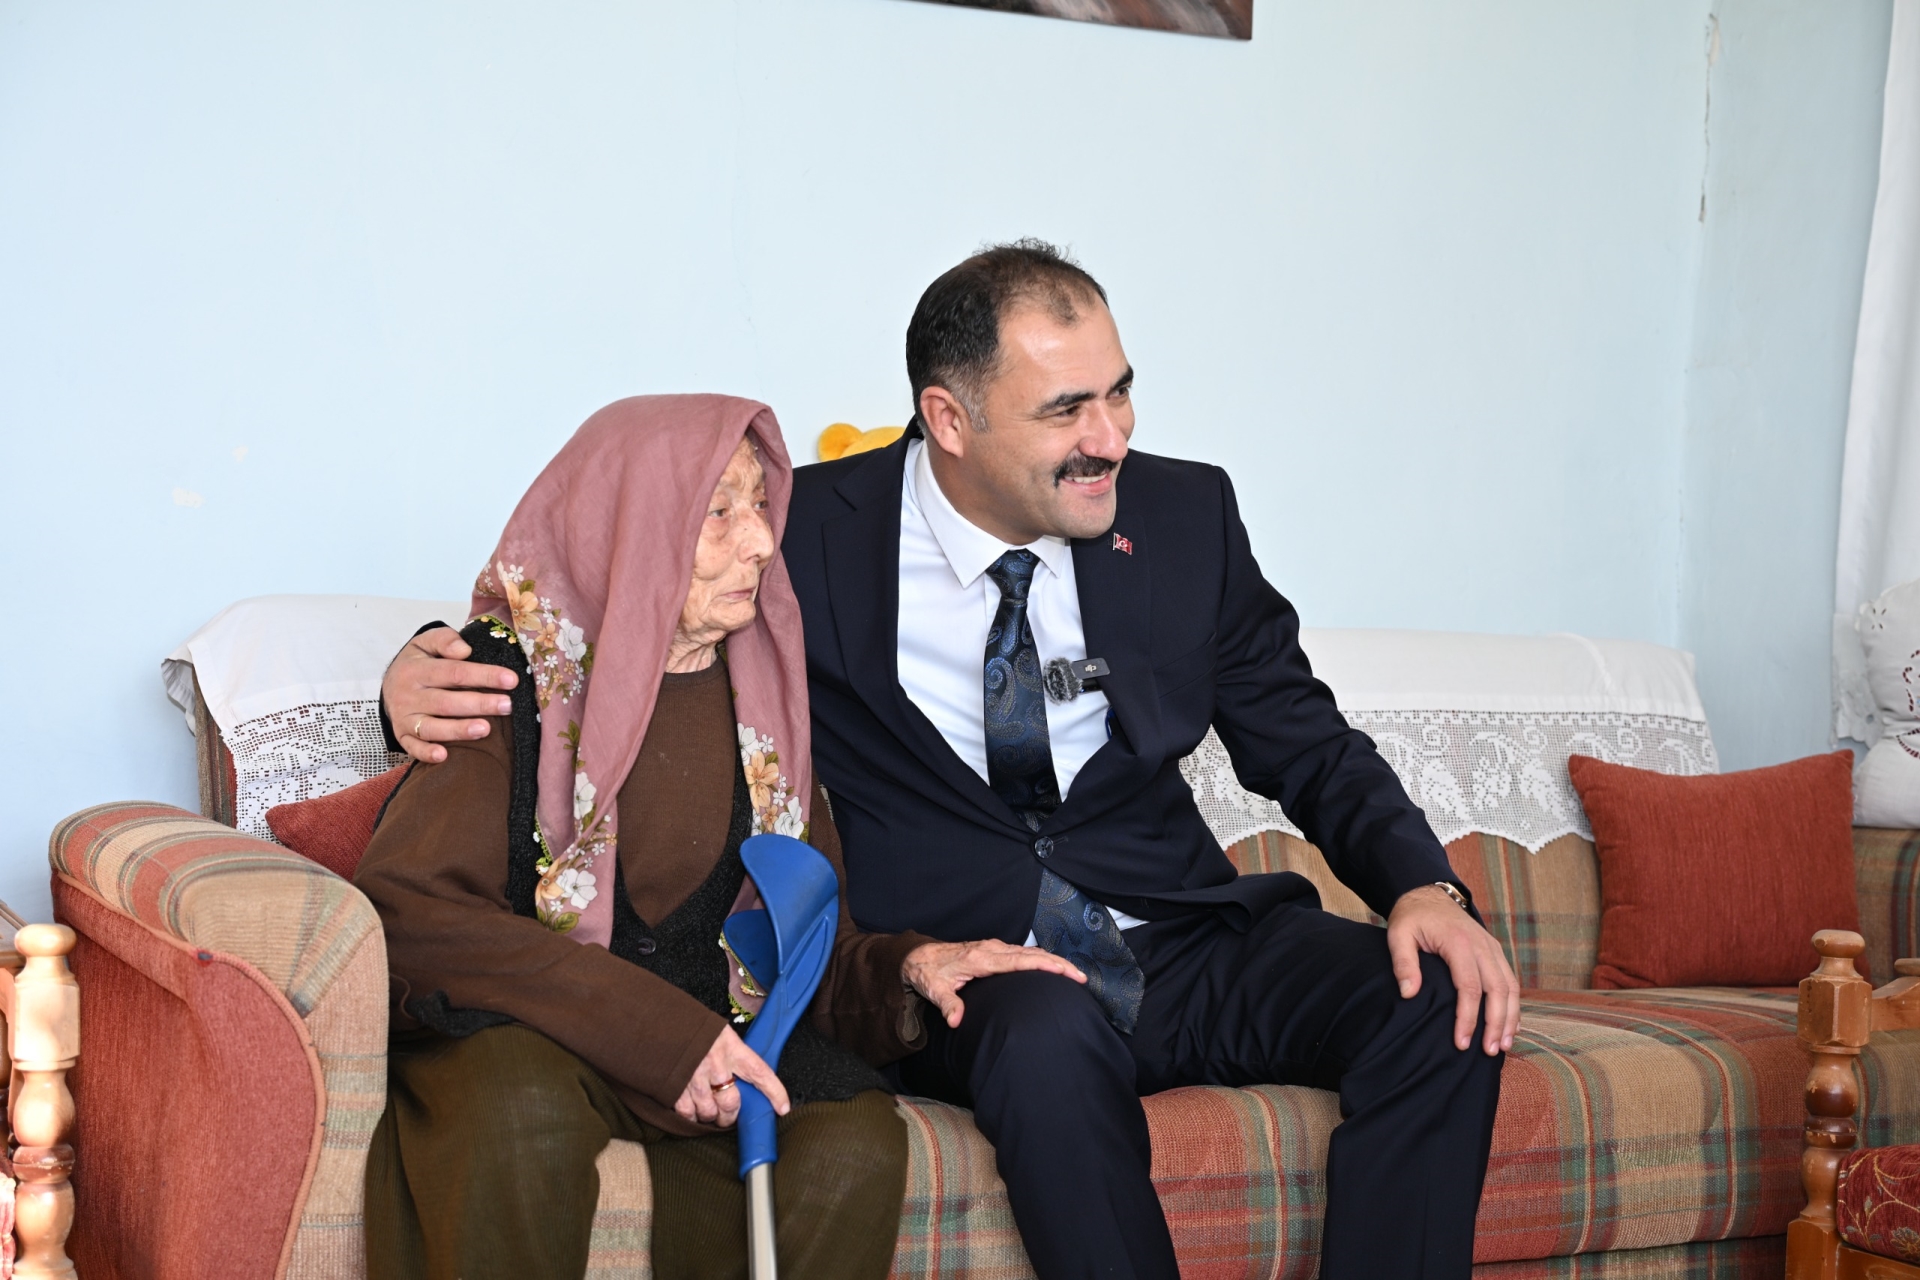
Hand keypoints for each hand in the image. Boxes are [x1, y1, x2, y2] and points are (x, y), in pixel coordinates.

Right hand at [385, 627, 518, 763]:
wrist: (389, 683)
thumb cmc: (418, 662)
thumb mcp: (425, 642)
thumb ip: (444, 640)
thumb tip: (465, 650)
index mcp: (417, 670)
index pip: (454, 672)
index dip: (483, 676)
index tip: (511, 680)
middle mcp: (409, 695)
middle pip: (446, 702)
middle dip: (478, 704)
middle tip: (506, 706)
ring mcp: (404, 718)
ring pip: (431, 727)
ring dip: (458, 730)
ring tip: (485, 729)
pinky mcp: (402, 736)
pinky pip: (413, 748)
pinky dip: (426, 753)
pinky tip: (444, 756)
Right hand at [673, 1026, 789, 1127]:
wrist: (657, 1020)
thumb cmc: (690, 1025)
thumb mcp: (717, 1031)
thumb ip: (731, 1051)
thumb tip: (743, 1072)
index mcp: (730, 1046)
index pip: (760, 1072)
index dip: (774, 1092)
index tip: (782, 1107)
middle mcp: (715, 1063)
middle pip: (731, 1104)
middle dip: (731, 1116)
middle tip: (728, 1116)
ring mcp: (694, 1077)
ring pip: (709, 1112)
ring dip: (710, 1117)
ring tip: (708, 1112)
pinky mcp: (675, 1087)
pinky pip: (686, 1113)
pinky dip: (690, 1117)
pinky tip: (691, 1111)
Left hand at [902, 939, 1085, 1028]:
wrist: (918, 956)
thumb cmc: (928, 973)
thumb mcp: (934, 990)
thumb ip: (948, 1005)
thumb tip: (956, 1021)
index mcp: (982, 959)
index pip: (1021, 960)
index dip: (1046, 965)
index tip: (1067, 973)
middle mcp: (992, 949)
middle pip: (1033, 954)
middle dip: (1059, 964)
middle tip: (1081, 977)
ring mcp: (994, 948)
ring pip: (1030, 952)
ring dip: (1052, 961)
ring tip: (1074, 974)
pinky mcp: (994, 950)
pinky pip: (1022, 953)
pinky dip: (1040, 959)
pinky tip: (1051, 968)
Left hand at [1386, 885, 1518, 1056]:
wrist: (1428, 894)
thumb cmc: (1412, 917)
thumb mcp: (1398, 934)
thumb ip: (1403, 963)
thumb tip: (1409, 994)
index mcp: (1459, 943)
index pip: (1469, 987)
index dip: (1467, 1018)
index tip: (1461, 1043)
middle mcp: (1482, 945)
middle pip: (1497, 990)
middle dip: (1496, 1024)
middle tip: (1490, 1052)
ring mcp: (1492, 948)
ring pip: (1510, 987)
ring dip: (1509, 1018)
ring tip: (1504, 1045)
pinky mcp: (1495, 951)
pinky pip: (1510, 980)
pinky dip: (1513, 1004)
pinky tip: (1511, 1026)